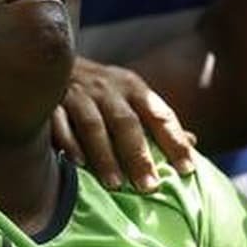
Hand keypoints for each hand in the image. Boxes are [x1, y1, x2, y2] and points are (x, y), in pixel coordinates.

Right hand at [53, 57, 195, 192]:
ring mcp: (78, 93)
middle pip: (126, 123)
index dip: (174, 141)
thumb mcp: (130, 96)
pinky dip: (69, 142)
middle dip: (138, 156)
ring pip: (93, 125)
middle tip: (149, 187)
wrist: (52, 60)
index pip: (160, 115)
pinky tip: (77, 163)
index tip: (187, 170)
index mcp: (133, 87)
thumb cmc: (100, 90)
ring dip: (104, 156)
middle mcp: (108, 88)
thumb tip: (193, 142)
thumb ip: (157, 120)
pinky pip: (59, 123)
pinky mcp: (52, 101)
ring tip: (115, 185)